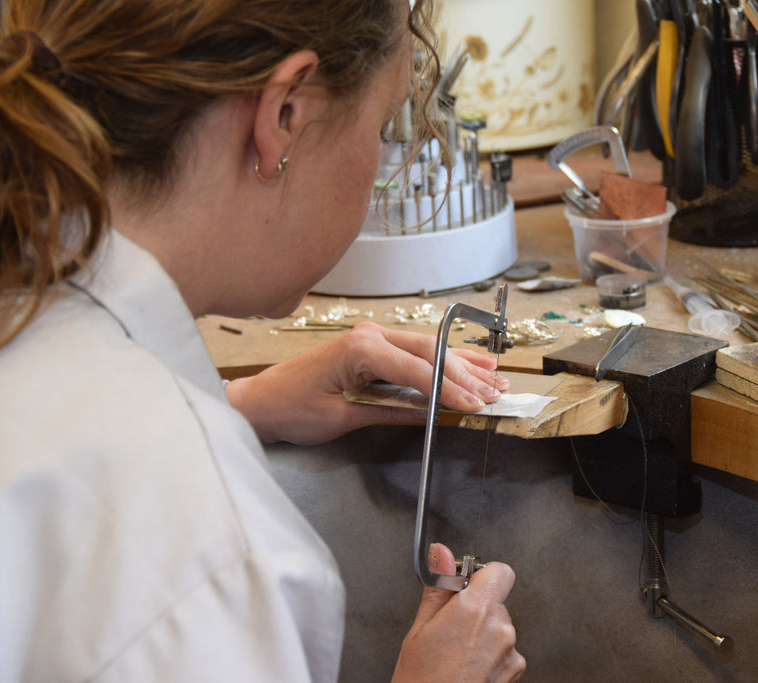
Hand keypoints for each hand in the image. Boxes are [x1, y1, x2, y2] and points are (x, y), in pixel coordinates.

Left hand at [226, 321, 509, 443]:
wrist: (262, 402)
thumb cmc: (292, 409)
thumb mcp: (343, 417)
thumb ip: (391, 410)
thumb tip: (432, 414)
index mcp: (360, 347)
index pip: (418, 369)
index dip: (450, 389)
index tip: (474, 405)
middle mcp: (369, 335)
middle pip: (430, 353)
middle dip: (465, 375)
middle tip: (493, 394)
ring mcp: (372, 337)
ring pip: (428, 349)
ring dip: (462, 366)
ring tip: (494, 379)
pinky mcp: (373, 347)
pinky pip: (415, 353)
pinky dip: (444, 362)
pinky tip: (471, 364)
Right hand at [393, 544, 524, 682]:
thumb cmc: (420, 681)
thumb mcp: (419, 629)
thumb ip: (438, 587)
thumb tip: (441, 554)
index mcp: (475, 609)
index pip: (500, 570)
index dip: (482, 575)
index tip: (464, 586)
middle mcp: (500, 627)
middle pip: (497, 601)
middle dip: (476, 609)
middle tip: (449, 629)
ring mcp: (511, 651)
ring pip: (500, 627)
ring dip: (483, 635)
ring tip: (455, 655)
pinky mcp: (516, 671)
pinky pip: (506, 651)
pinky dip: (490, 656)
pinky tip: (467, 668)